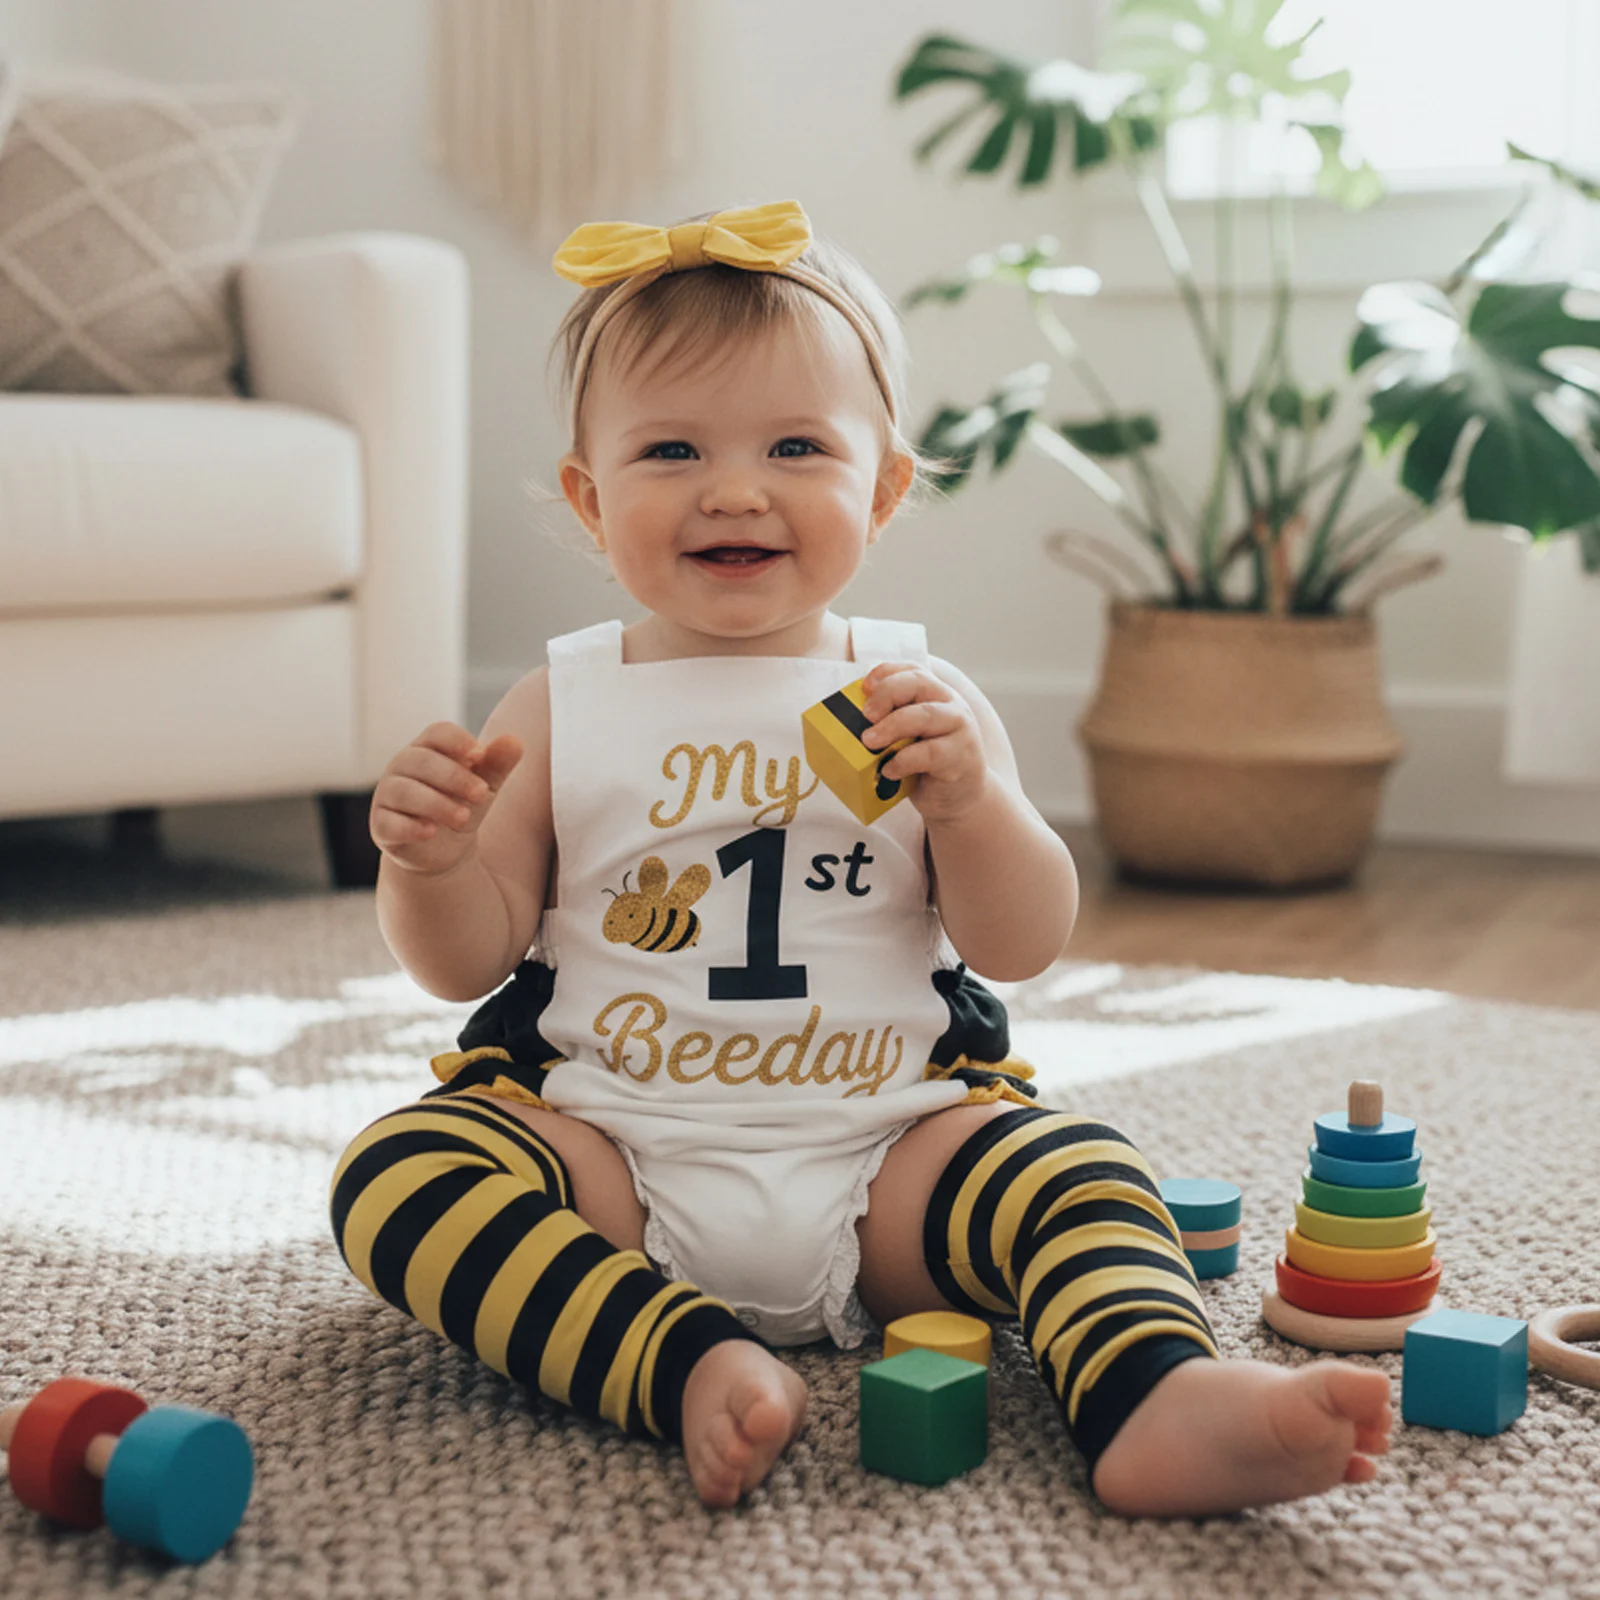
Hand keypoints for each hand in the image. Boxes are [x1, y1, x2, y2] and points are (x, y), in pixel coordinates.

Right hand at [370, 722, 523, 874]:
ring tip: (464, 817)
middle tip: (482, 793)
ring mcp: (387, 795)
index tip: (480, 755)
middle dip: (454, 776)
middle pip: (421, 761)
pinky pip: (389, 822)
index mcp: (428, 749)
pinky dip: (409, 827)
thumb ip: (497, 764)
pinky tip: (430, 832)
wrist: (444, 849)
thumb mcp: (484, 785)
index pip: (437, 733)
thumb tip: (514, 741)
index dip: (457, 741)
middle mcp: (402, 767)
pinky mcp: (381, 826)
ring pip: (405, 791)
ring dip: (436, 803)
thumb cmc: (462, 804)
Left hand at [859, 662, 989, 823]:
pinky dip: (904, 760)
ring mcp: (960, 728)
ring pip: (925, 715)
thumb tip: (852, 724)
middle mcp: (950, 704)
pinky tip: (889, 770)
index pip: (912, 670)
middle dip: (887, 694)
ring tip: (869, 742)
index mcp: (935, 695)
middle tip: (866, 715)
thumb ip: (890, 725)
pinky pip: (930, 753)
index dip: (886, 673)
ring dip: (892, 726)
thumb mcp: (907, 739)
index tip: (864, 687)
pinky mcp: (960, 756)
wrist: (962, 798)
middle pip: (918, 683)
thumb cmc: (927, 766)